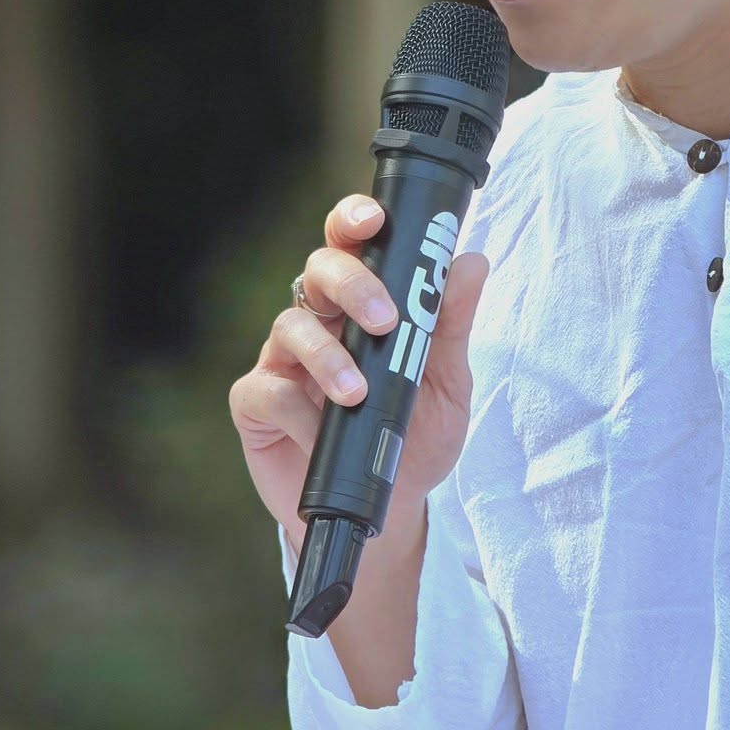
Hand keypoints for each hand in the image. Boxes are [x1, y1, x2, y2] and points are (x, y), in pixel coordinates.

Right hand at [228, 192, 490, 546]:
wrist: (389, 509)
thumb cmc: (416, 437)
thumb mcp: (447, 384)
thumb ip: (451, 325)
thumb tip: (471, 261)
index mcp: (363, 303)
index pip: (352, 244)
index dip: (354, 220)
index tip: (375, 219)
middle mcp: (320, 320)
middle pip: (318, 269)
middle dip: (351, 284)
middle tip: (384, 321)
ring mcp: (285, 360)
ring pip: (292, 325)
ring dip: (327, 355)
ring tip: (356, 393)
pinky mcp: (258, 405)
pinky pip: (266, 389)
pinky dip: (296, 410)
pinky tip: (319, 431)